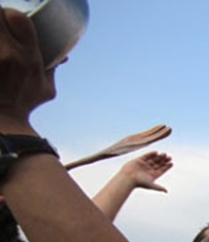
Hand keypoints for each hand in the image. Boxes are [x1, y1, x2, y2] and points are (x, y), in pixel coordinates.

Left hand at [0, 9, 55, 132]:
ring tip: (0, 41)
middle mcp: (8, 55)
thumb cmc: (25, 104)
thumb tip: (63, 57)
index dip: (12, 16)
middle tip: (2, 28)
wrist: (3, 120)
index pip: (19, 19)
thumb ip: (52, 68)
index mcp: (28, 58)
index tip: (11, 21)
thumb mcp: (46, 88)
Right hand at [120, 151, 172, 192]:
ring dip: (159, 157)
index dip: (167, 167)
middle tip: (169, 157)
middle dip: (164, 161)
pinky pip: (146, 156)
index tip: (172, 163)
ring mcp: (144, 164)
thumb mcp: (151, 185)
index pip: (161, 170)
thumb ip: (158, 187)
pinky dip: (151, 154)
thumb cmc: (139, 183)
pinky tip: (156, 152)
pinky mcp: (139, 160)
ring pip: (153, 159)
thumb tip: (166, 191)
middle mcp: (149, 169)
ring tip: (165, 154)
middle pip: (158, 164)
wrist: (128, 178)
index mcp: (152, 175)